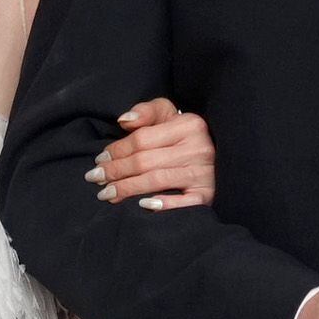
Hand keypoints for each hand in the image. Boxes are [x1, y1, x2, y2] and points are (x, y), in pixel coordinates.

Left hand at [87, 98, 214, 210]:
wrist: (222, 154)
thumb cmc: (185, 135)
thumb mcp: (169, 114)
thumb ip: (146, 112)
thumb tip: (123, 121)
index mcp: (189, 125)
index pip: (142, 139)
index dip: (116, 150)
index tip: (99, 159)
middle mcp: (198, 148)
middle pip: (146, 162)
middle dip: (116, 171)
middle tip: (96, 179)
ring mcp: (204, 173)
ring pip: (157, 181)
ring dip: (128, 189)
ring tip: (106, 194)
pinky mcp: (208, 194)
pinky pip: (185, 203)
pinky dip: (164, 205)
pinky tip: (143, 206)